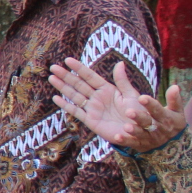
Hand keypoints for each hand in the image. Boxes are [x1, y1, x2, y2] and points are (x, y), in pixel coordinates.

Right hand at [50, 58, 183, 150]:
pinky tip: (56, 98)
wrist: (139, 132)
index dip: (79, 68)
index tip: (67, 60)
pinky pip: (76, 111)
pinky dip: (66, 106)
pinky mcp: (91, 121)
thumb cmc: (139, 113)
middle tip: (53, 67)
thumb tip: (119, 63)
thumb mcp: (132, 95)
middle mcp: (98, 98)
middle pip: (78, 84)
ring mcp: (93, 109)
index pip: (90, 76)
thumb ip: (123, 81)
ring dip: (63, 87)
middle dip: (66, 76)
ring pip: (74, 96)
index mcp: (107, 90)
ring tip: (52, 78)